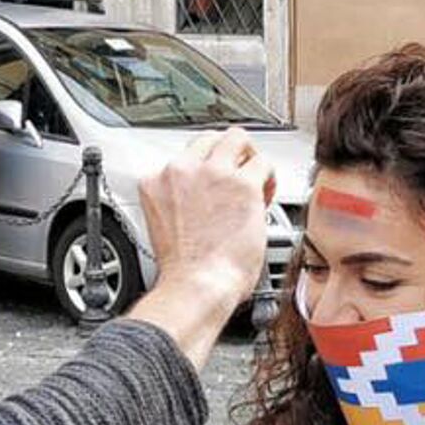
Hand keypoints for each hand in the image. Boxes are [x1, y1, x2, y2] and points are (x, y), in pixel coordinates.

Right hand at [138, 127, 276, 316]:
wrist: (196, 286)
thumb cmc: (183, 271)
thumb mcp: (163, 226)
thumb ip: (178, 203)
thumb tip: (203, 201)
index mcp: (155, 182)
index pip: (181, 159)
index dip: (202, 171)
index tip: (212, 187)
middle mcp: (180, 170)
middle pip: (208, 139)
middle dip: (225, 155)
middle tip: (237, 177)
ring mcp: (212, 173)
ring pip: (236, 138)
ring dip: (247, 157)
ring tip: (255, 181)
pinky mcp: (242, 184)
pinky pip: (262, 162)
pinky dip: (268, 176)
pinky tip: (266, 195)